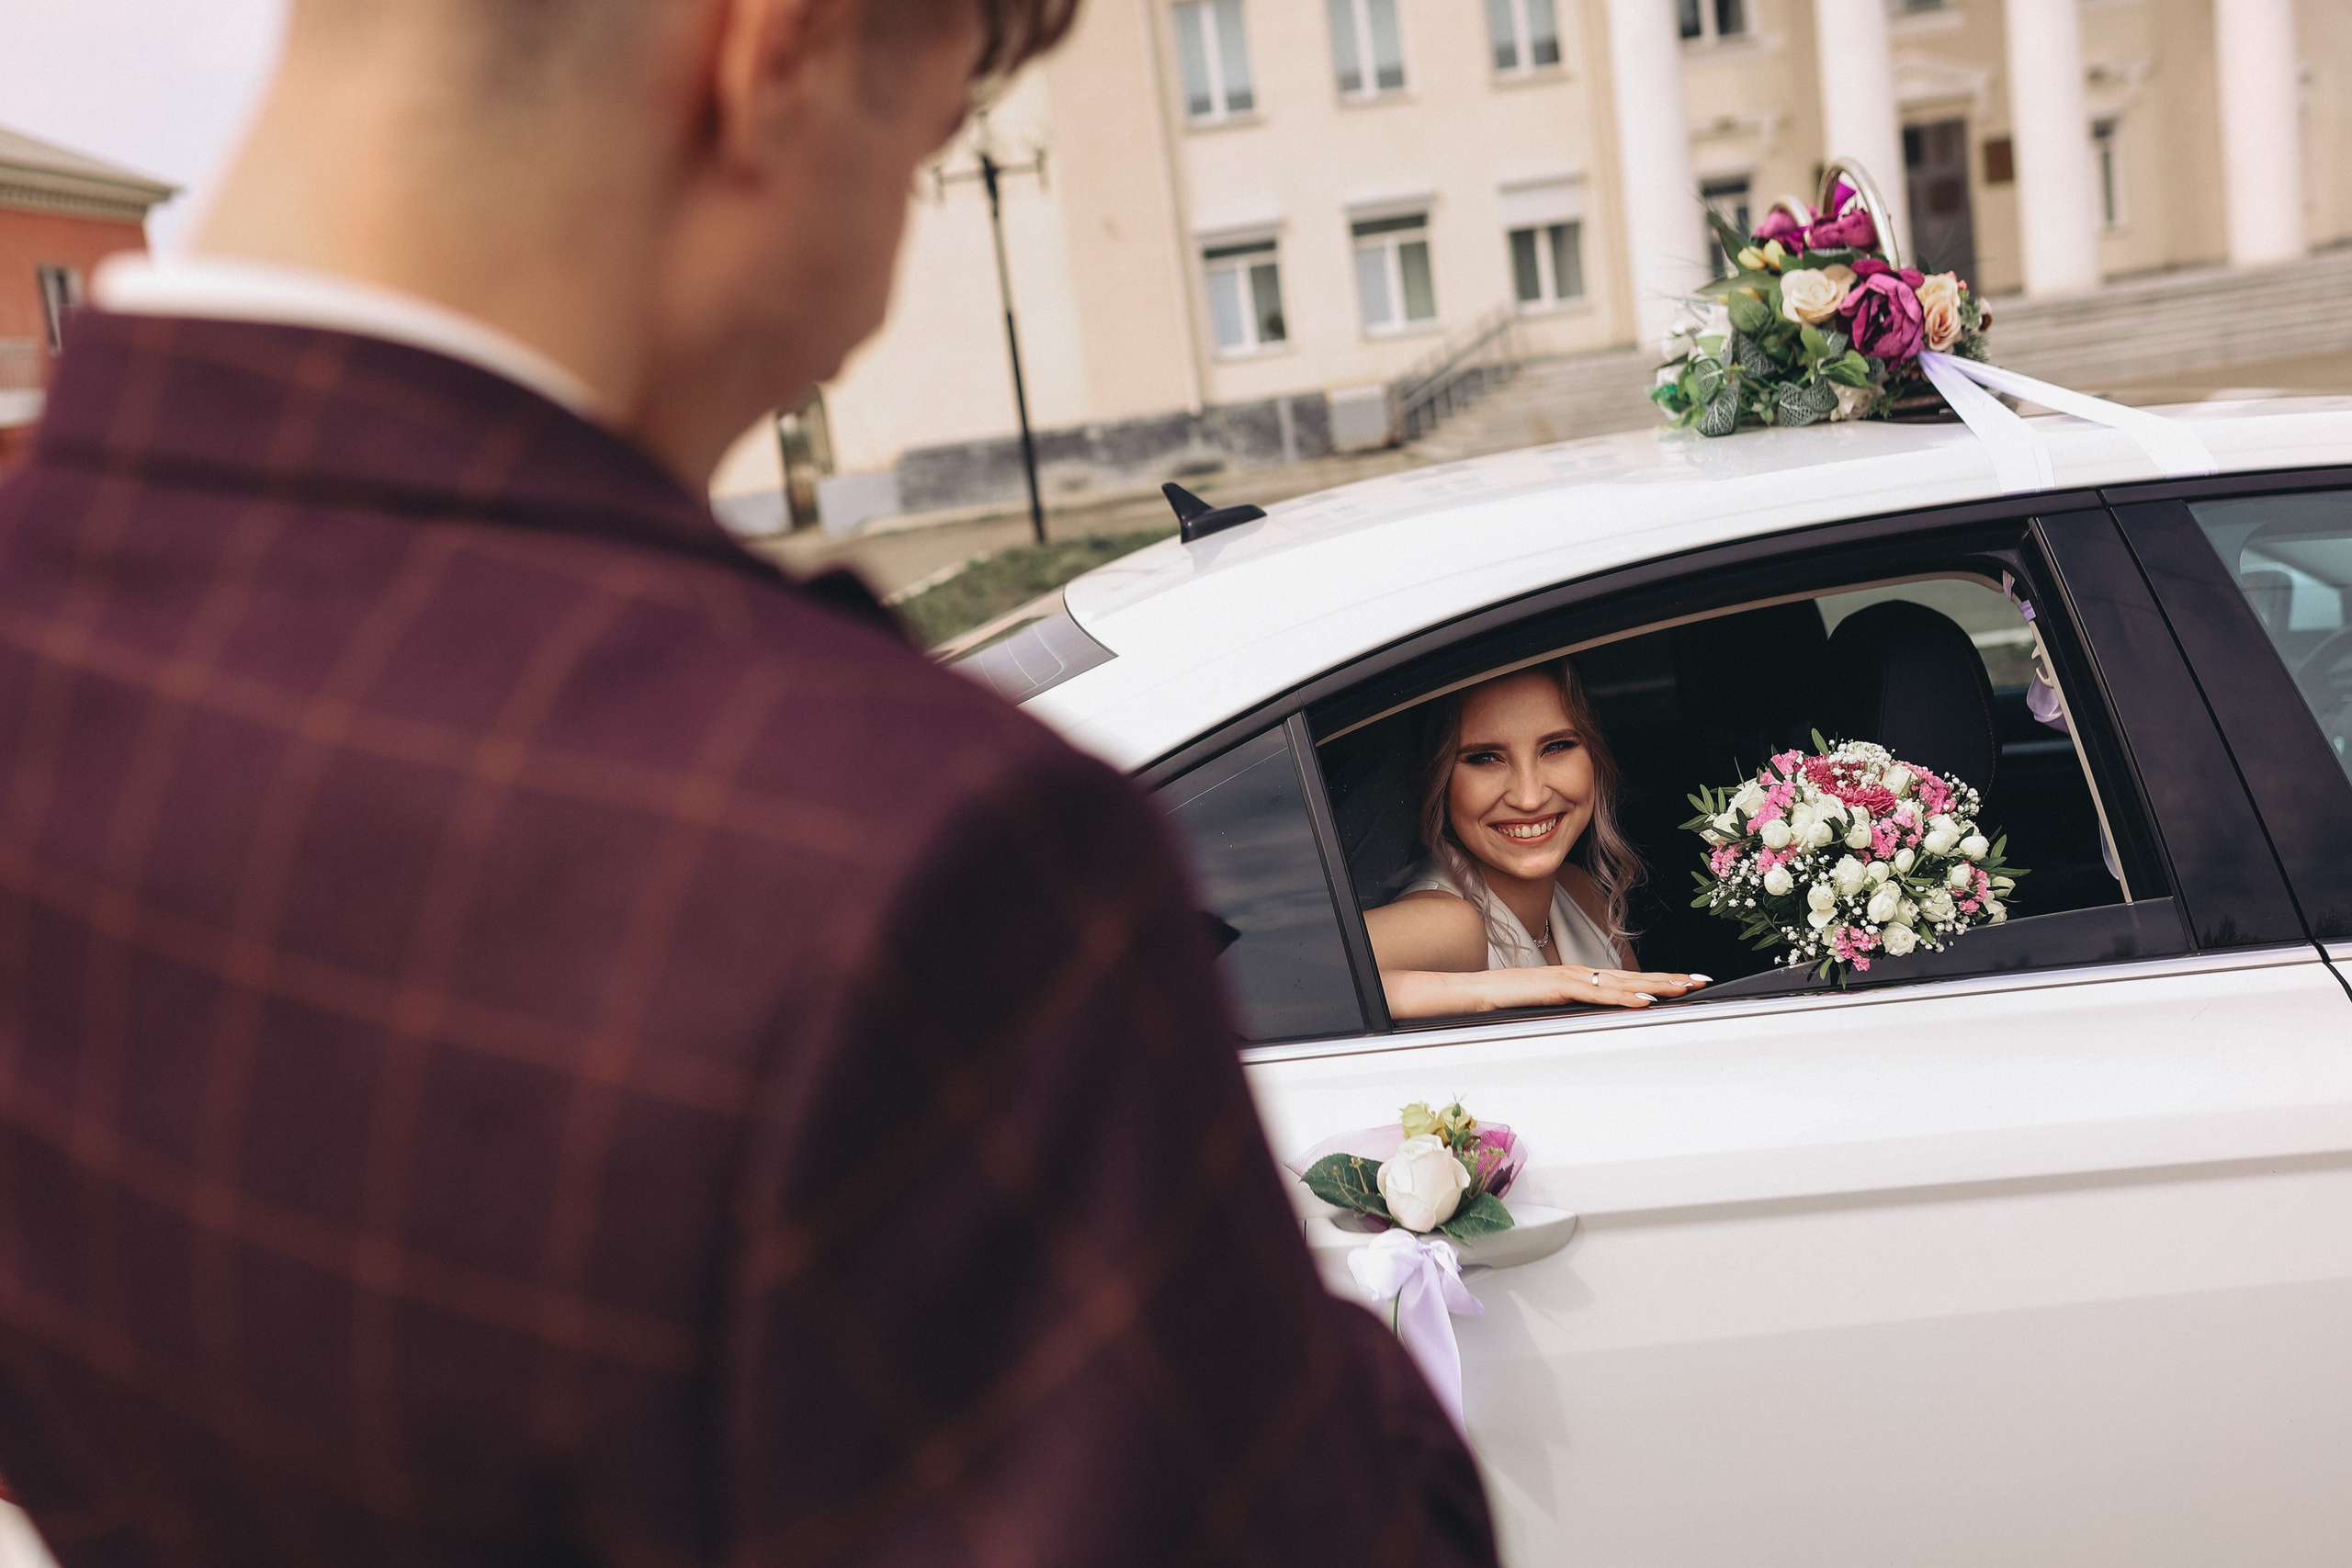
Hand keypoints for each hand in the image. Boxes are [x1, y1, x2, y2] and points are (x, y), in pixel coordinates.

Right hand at [1492, 965, 1709, 1011]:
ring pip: (1623, 983)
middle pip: (1635, 977)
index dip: (1662, 979)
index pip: (1630, 979)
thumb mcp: (1554, 1008)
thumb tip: (1603, 1018)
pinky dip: (1624, 997)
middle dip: (1672, 979)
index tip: (1689, 982)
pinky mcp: (1560, 987)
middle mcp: (1583, 973)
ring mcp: (1573, 978)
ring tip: (1683, 989)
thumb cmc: (1513, 1003)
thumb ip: (1579, 1010)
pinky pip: (1598, 994)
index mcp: (1584, 979)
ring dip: (1656, 986)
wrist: (1480, 993)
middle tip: (1702, 981)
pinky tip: (1643, 1000)